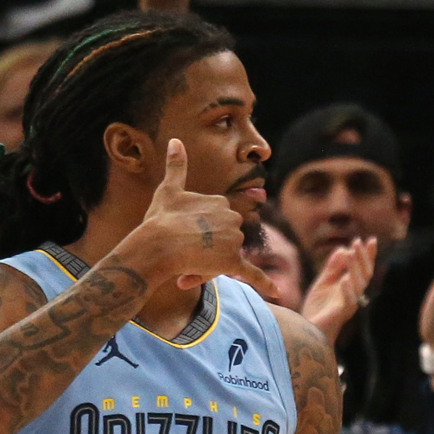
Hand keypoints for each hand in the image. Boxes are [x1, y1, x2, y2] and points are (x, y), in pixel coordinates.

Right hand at [138, 139, 277, 300]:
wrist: (156, 245)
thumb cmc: (160, 219)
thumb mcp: (168, 189)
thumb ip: (176, 165)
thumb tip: (175, 140)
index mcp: (220, 202)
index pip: (215, 220)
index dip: (197, 230)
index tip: (181, 233)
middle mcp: (232, 219)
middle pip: (223, 238)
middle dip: (205, 248)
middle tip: (181, 250)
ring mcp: (233, 241)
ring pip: (225, 256)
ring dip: (208, 264)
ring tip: (185, 264)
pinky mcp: (231, 262)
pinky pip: (251, 274)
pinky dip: (265, 284)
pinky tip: (276, 293)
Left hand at [301, 237, 376, 345]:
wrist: (308, 330)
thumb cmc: (318, 307)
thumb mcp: (323, 283)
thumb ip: (332, 267)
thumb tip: (342, 249)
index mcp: (351, 286)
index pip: (363, 268)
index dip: (367, 254)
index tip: (369, 239)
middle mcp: (354, 294)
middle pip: (364, 274)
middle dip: (362, 257)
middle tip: (358, 242)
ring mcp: (349, 304)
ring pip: (358, 285)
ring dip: (354, 268)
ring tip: (350, 253)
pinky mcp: (341, 314)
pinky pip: (348, 302)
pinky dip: (348, 290)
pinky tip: (345, 279)